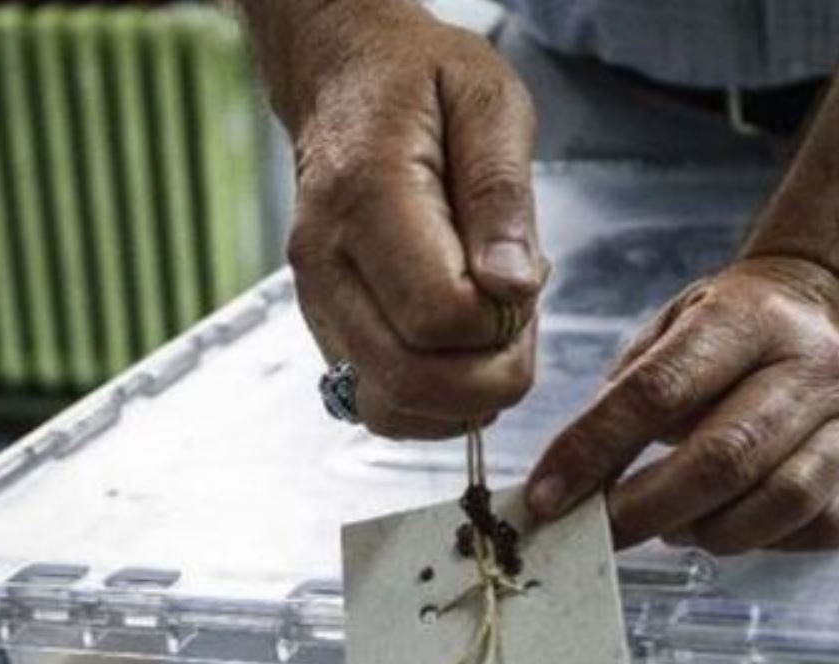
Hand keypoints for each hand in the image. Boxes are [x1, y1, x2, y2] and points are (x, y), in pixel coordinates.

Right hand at [276, 0, 548, 437]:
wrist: (346, 79)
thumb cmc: (423, 84)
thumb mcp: (488, 103)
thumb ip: (501, 195)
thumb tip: (512, 288)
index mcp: (365, 198)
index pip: (439, 315)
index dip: (499, 319)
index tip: (520, 278)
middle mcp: (326, 264)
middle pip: (410, 379)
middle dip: (492, 375)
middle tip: (518, 319)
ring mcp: (319, 304)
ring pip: (391, 408)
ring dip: (465, 396)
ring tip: (490, 330)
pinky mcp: (327, 331)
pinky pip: (380, 405)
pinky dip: (436, 402)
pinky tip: (462, 350)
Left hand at [526, 257, 838, 552]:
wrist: (826, 312)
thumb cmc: (729, 334)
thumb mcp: (671, 331)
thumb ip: (624, 395)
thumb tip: (567, 482)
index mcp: (747, 317)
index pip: (659, 389)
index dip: (595, 449)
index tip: (547, 496)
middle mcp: (811, 364)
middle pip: (724, 456)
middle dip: (646, 508)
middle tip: (601, 533)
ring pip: (780, 499)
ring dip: (709, 530)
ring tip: (672, 526)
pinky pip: (824, 525)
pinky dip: (769, 542)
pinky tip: (734, 526)